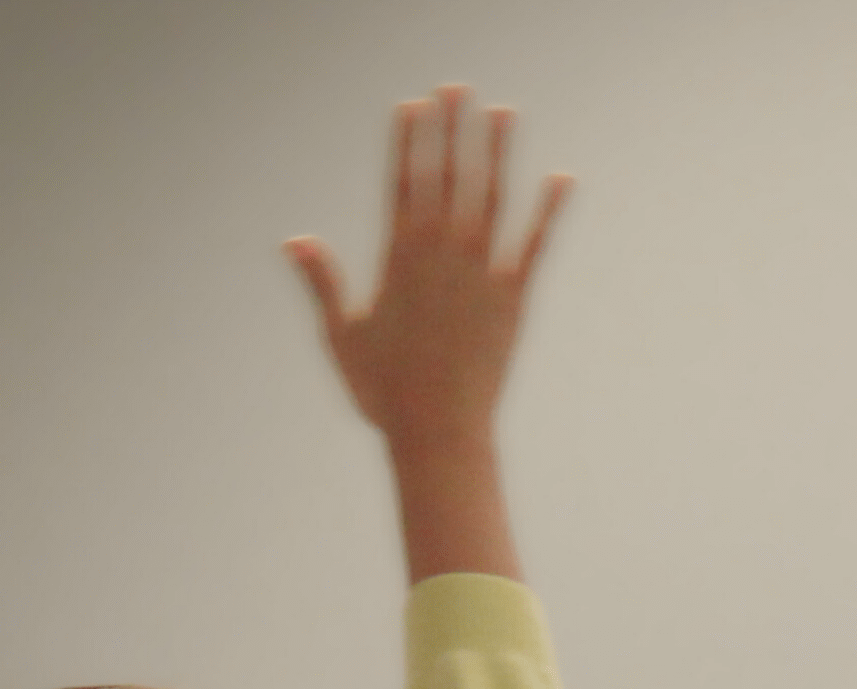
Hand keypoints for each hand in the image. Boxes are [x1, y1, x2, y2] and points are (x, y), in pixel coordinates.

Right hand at [288, 86, 570, 451]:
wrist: (439, 432)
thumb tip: (295, 241)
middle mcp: (444, 256)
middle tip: (454, 88)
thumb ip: (322, 282)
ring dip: (498, 152)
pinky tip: (560, 178)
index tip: (411, 107)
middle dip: (450, 131)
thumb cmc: (381, 390)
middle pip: (448, 178)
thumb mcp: (340, 335)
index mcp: (399, 261)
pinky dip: (548, 210)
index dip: (407, 144)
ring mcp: (484, 272)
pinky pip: (536, 242)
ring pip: (493, 198)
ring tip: (501, 112)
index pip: (402, 186)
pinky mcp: (515, 295)